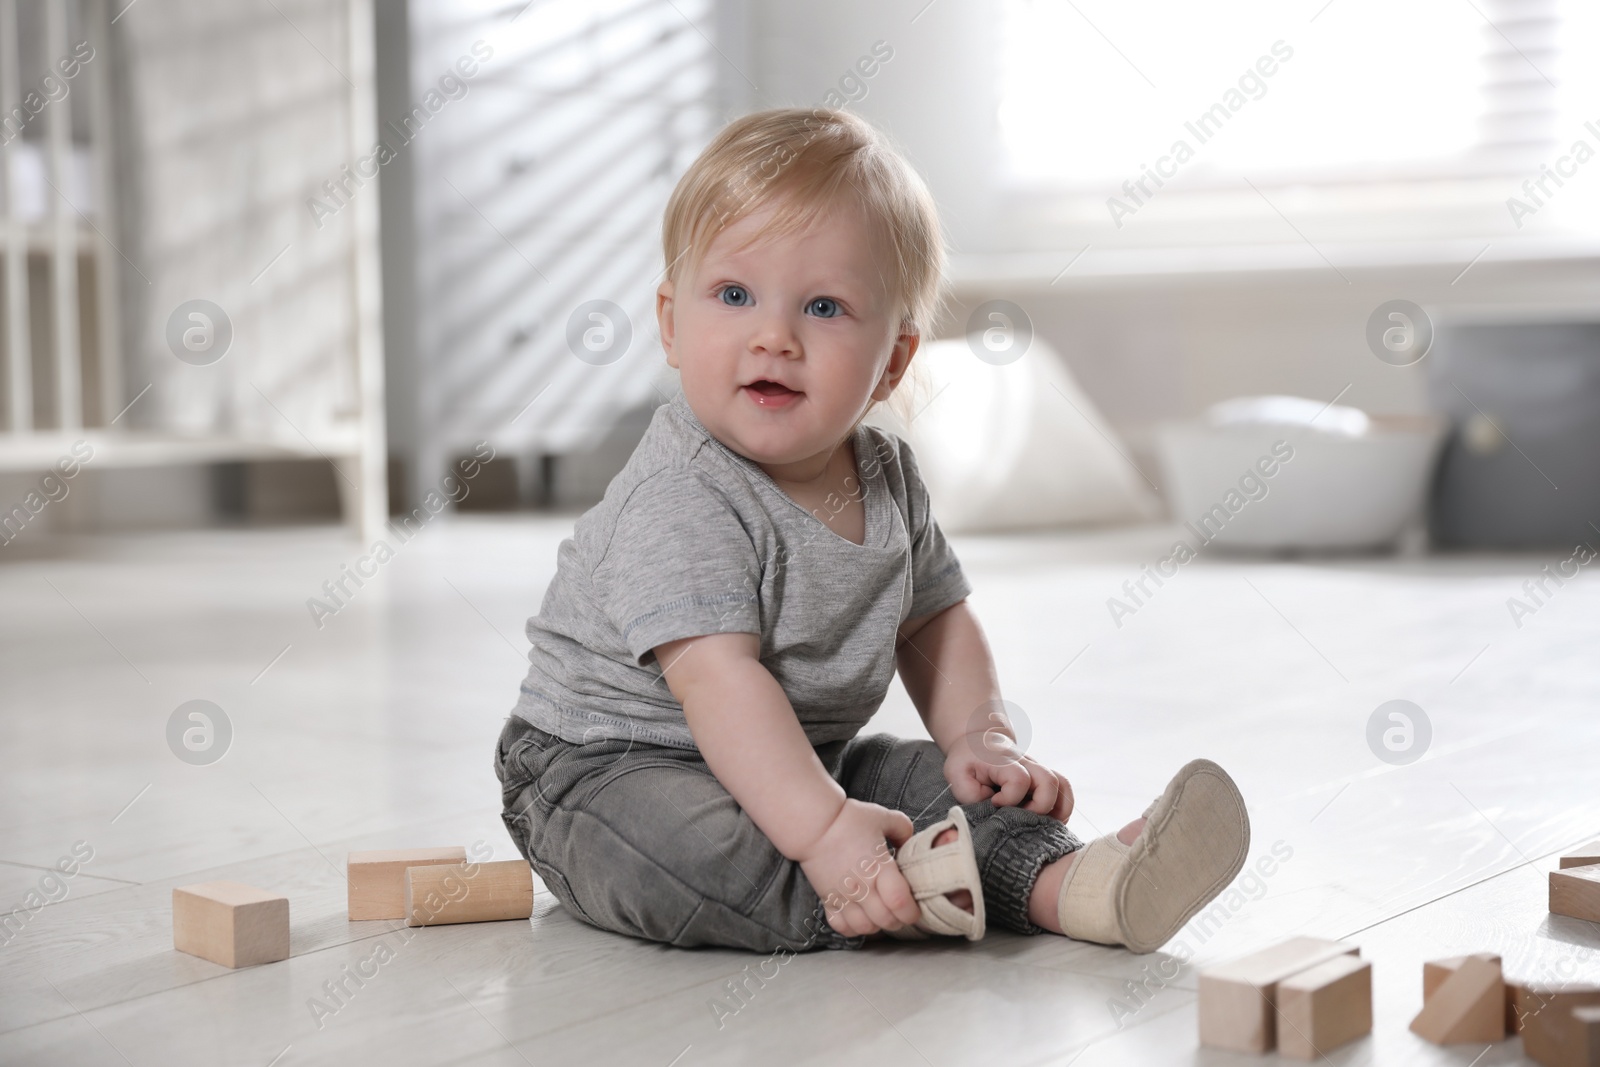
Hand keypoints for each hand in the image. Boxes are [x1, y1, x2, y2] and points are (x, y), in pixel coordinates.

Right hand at [796, 799, 921, 937]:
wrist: (814, 824)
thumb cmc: (848, 819)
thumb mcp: (883, 817)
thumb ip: (902, 829)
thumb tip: (909, 843)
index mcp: (880, 868)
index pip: (900, 903)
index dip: (911, 912)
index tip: (915, 908)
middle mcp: (863, 887)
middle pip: (885, 920)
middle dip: (898, 921)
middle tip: (901, 911)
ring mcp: (844, 897)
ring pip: (865, 928)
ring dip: (877, 926)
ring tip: (881, 915)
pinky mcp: (828, 900)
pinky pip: (842, 927)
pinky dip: (853, 929)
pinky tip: (859, 918)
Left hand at [944, 731, 1073, 820]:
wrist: (979, 742)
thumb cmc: (967, 760)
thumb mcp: (956, 773)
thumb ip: (969, 793)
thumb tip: (992, 810)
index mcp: (1004, 761)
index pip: (1019, 779)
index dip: (1009, 798)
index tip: (994, 803)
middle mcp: (1027, 763)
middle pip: (1050, 781)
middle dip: (1040, 807)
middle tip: (1020, 819)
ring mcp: (1038, 770)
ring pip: (1063, 786)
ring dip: (1057, 810)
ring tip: (1040, 824)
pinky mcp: (1044, 779)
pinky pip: (1064, 792)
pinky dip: (1061, 809)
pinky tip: (1047, 821)